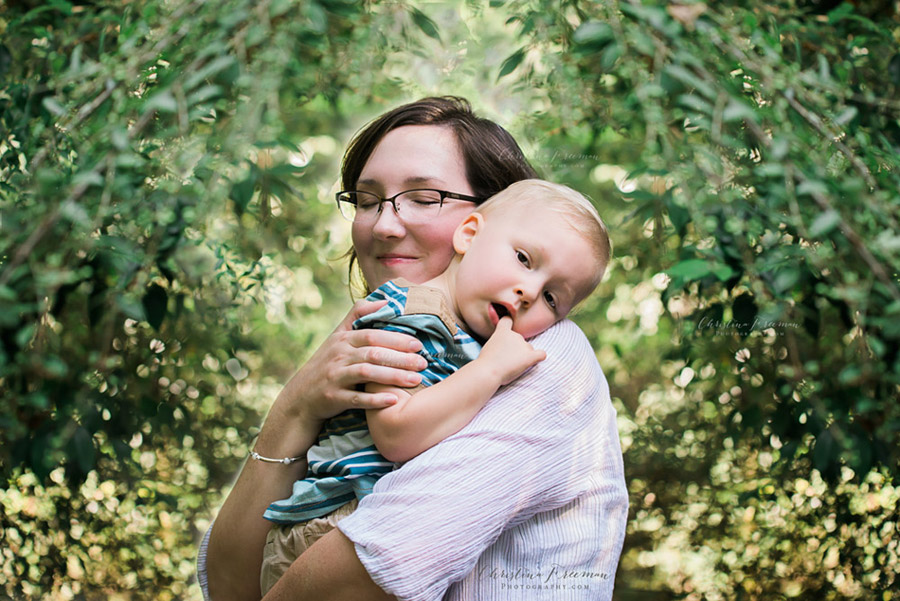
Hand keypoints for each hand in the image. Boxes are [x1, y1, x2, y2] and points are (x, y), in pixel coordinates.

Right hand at [273, 300, 427, 421]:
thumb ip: (358, 314)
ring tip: (416, 380)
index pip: (372, 336)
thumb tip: (385, 300)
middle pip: (373, 354)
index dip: (396, 339)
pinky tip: (394, 400)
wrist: (302, 396)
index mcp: (343, 339)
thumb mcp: (338, 335)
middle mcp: (338, 356)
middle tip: (424, 363)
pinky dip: (375, 400)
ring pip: (367, 374)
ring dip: (393, 377)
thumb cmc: (328, 362)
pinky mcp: (333, 398)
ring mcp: (335, 377)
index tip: (418, 344)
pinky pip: (357, 399)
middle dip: (401, 358)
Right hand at [477, 317, 545, 385]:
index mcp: (502, 331)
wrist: (488, 371)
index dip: (509, 323)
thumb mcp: (487, 346)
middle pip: (519, 340)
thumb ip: (497, 343)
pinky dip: (539, 357)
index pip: (508, 320)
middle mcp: (515, 335)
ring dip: (523, 356)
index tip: (508, 330)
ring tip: (512, 366)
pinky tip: (535, 361)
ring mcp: (524, 345)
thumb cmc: (485, 362)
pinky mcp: (530, 356)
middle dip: (515, 349)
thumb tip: (502, 349)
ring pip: (528, 349)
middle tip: (506, 360)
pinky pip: (541, 354)